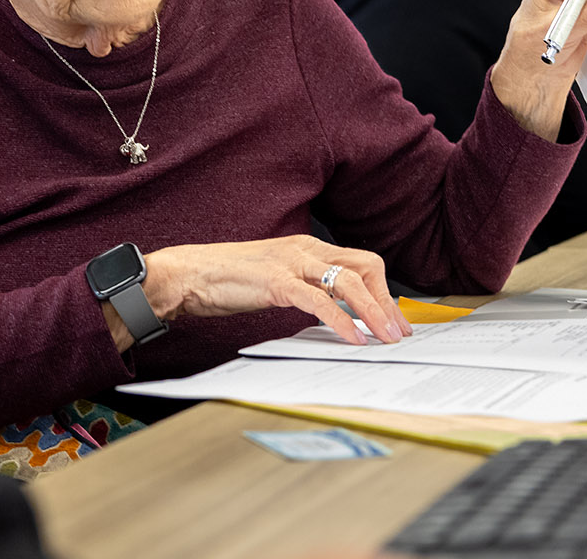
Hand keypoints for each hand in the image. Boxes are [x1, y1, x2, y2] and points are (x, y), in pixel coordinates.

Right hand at [102, 236, 412, 350]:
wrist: (188, 275)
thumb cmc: (226, 279)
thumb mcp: (276, 279)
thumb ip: (304, 288)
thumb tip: (333, 312)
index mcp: (307, 247)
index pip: (362, 262)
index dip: (385, 291)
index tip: (395, 319)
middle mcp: (305, 249)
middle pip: (365, 268)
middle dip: (388, 302)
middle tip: (399, 332)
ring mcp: (290, 263)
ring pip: (349, 283)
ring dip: (373, 313)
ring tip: (385, 339)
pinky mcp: (276, 282)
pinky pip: (318, 302)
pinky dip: (341, 322)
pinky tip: (352, 339)